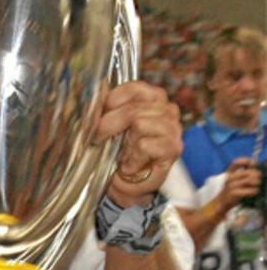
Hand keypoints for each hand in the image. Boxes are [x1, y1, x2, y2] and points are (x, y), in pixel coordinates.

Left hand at [95, 82, 181, 205]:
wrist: (124, 183)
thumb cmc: (116, 150)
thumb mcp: (106, 122)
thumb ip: (103, 104)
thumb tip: (97, 86)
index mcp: (152, 98)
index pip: (134, 89)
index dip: (111, 101)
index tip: (98, 117)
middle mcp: (166, 110)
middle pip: (133, 108)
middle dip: (108, 125)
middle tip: (97, 139)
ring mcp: (172, 129)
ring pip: (139, 124)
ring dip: (123, 143)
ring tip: (120, 154)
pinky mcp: (172, 148)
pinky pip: (144, 145)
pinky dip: (131, 158)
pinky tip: (129, 166)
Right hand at [217, 157, 262, 210]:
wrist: (222, 203)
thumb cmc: (232, 191)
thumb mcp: (236, 181)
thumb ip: (244, 175)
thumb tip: (257, 171)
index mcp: (230, 173)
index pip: (236, 163)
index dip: (245, 161)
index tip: (253, 163)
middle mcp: (229, 178)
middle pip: (247, 172)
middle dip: (256, 175)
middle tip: (259, 178)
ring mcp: (231, 185)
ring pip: (248, 180)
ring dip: (256, 183)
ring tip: (258, 185)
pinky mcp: (233, 193)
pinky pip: (247, 190)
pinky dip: (253, 191)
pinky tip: (255, 192)